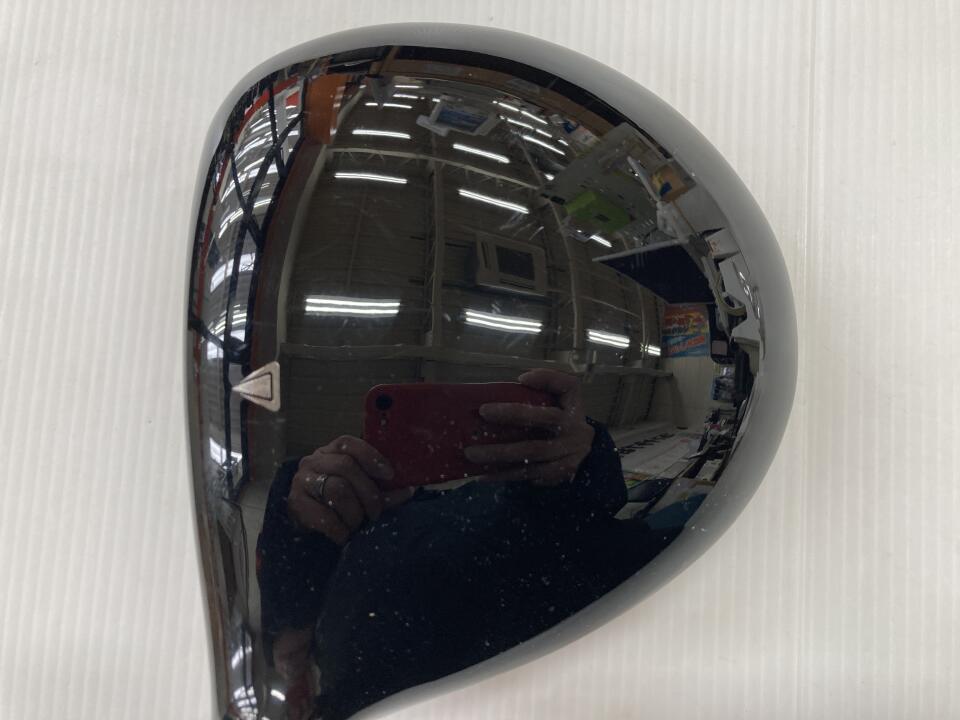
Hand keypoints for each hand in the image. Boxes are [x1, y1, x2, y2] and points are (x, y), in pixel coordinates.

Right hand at [288, 436, 414, 544]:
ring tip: (357, 525)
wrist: (309, 526)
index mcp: (332, 451)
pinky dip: (340, 529)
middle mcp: (314, 460)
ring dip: (354, 513)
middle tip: (375, 513)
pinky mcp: (295, 503)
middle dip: (368, 493)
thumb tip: (407, 490)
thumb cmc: (340, 503)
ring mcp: (302, 480)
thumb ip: (382, 489)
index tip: (389, 474)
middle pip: (346, 467)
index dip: (371, 456)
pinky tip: (344, 535)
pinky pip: (323, 516)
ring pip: (337, 490)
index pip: (349, 443)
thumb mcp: (362, 491)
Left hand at [464, 368, 594, 485]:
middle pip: (543, 420)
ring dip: (499, 454)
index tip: (520, 379)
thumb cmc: (563, 418)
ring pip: (531, 454)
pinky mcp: (559, 473)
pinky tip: (483, 474)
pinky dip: (504, 474)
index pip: (567, 387)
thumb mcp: (563, 399)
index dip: (547, 380)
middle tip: (483, 413)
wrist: (583, 451)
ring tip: (472, 453)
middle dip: (512, 415)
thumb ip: (547, 385)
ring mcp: (568, 455)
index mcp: (573, 408)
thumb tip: (521, 380)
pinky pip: (528, 474)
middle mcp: (574, 431)